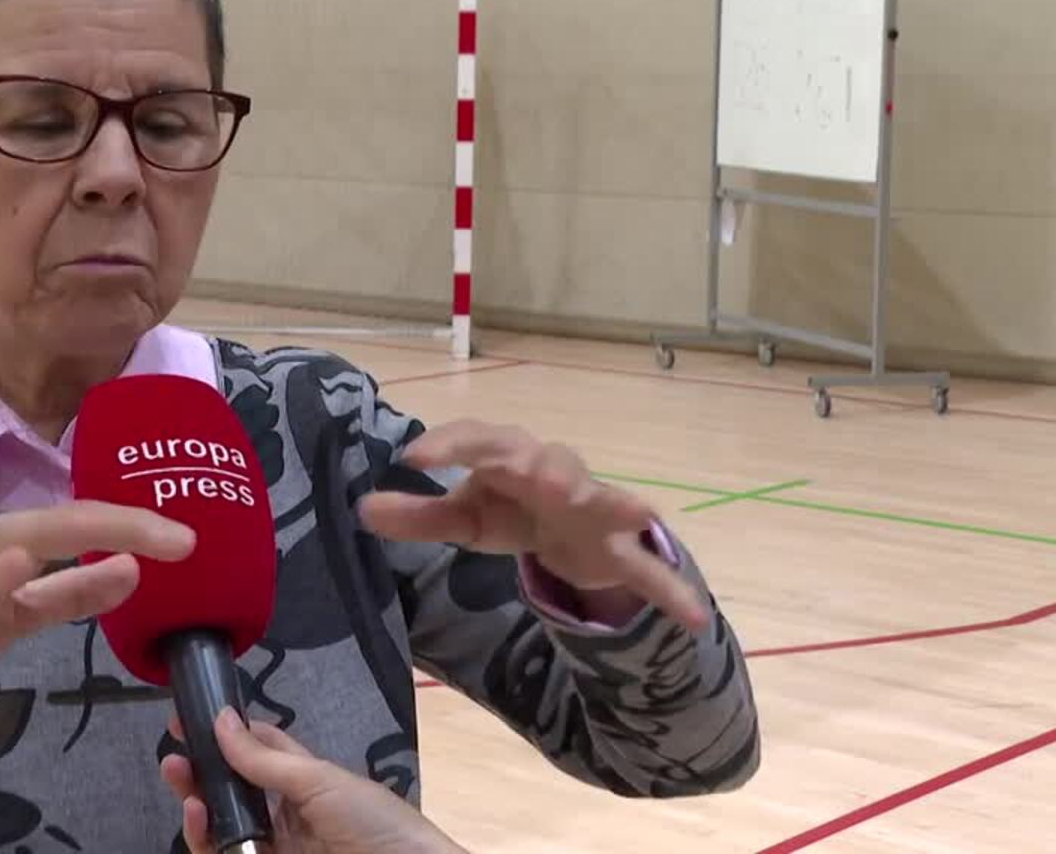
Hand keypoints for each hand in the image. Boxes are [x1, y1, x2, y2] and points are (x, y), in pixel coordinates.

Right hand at [160, 709, 464, 853]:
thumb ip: (264, 758)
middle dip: (200, 770)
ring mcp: (275, 845)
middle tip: (172, 754)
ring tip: (180, 779)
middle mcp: (286, 812)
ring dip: (195, 801)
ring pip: (222, 824)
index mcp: (306, 780)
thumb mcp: (320, 781)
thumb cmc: (374, 822)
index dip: (225, 732)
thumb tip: (219, 719)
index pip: (258, 749)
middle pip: (232, 788)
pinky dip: (204, 837)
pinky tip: (197, 815)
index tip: (189, 716)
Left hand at [360, 419, 706, 629]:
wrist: (576, 531)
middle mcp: (554, 472)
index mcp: (509, 458)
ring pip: (601, 496)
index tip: (413, 457)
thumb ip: (416, 515)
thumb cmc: (513, 509)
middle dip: (532, 460)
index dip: (447, 444)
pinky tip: (694, 616)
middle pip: (543, 457)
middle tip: (522, 469)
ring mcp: (593, 507)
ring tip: (602, 506)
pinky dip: (673, 592)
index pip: (477, 439)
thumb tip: (361, 507)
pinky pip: (650, 568)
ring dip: (603, 499)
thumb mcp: (464, 517)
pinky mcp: (621, 547)